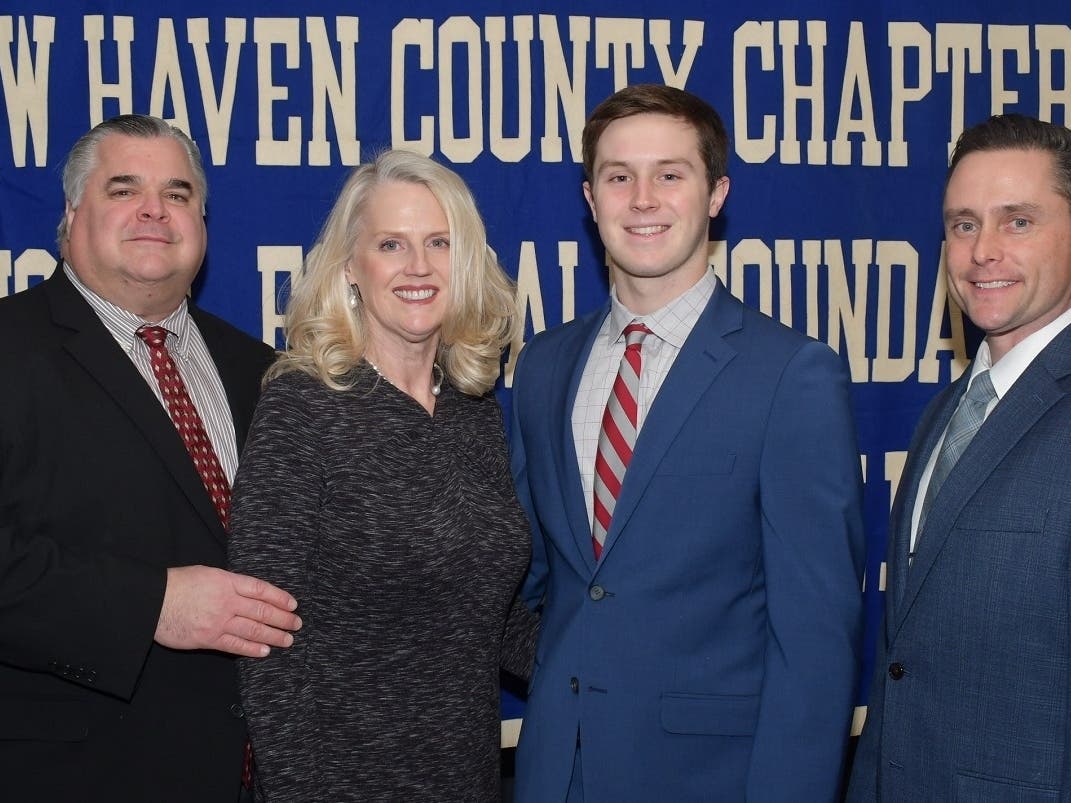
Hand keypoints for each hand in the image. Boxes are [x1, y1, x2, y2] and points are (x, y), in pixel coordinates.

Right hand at [155, 565, 301, 656]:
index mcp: (227, 581)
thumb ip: (229, 583)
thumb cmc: (177, 584)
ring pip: (253, 630)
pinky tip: (265, 651)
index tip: (293, 604)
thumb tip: (247, 592)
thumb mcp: (207, 573)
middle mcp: (227, 601)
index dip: (280, 598)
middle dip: (282, 619)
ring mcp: (219, 621)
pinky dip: (252, 650)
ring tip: (288, 640)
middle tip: (296, 624)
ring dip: (274, 636)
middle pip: (262, 611)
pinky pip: (235, 646)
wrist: (152, 601)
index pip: (261, 589)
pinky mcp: (208, 639)